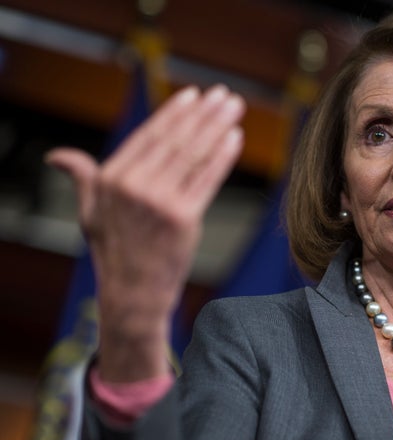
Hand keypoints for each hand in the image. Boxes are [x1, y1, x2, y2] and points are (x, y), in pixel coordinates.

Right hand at [47, 85, 245, 380]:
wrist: (133, 295)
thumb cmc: (115, 253)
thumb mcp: (90, 213)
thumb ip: (83, 178)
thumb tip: (58, 155)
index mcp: (111, 179)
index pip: (149, 135)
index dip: (174, 113)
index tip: (194, 95)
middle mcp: (133, 186)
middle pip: (176, 140)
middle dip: (204, 114)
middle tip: (225, 94)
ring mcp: (159, 202)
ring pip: (194, 155)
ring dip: (218, 127)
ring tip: (236, 107)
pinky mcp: (183, 218)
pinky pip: (207, 180)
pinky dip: (223, 157)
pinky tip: (235, 138)